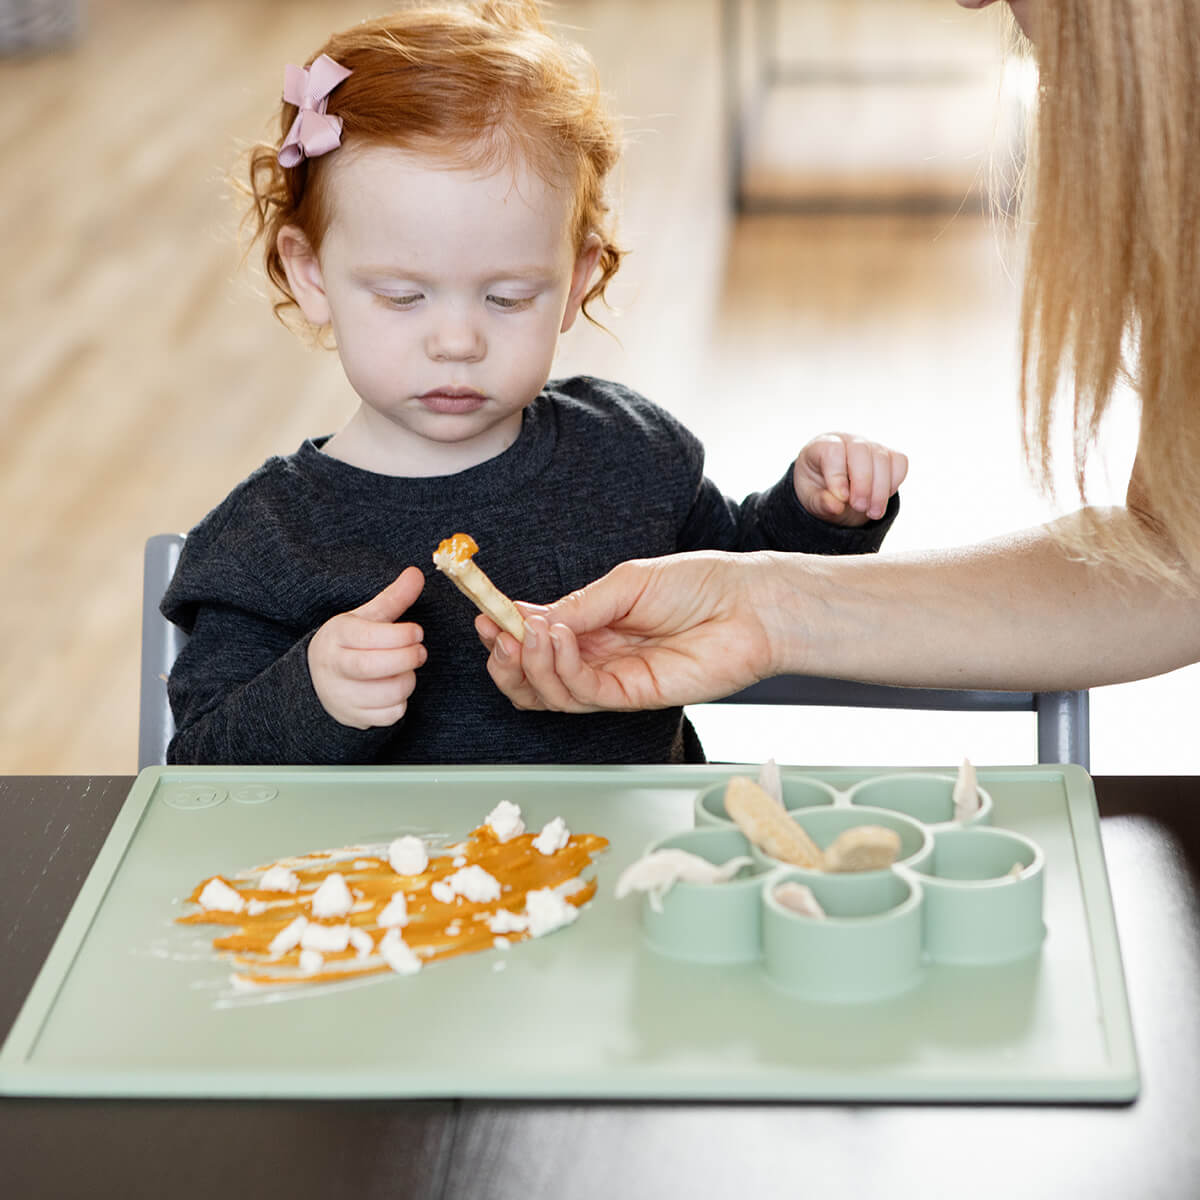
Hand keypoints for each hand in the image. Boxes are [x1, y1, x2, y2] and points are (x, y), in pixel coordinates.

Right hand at [308, 567, 426, 728]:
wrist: (320, 680)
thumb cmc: (350, 643)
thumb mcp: (366, 617)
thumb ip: (392, 598)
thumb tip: (416, 574)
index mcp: (337, 636)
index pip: (369, 637)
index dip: (401, 636)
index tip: (418, 633)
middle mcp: (334, 667)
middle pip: (372, 667)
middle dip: (407, 659)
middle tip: (420, 652)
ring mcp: (342, 696)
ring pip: (388, 693)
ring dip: (408, 680)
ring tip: (407, 669)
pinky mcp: (355, 718)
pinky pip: (390, 716)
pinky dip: (401, 703)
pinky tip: (396, 688)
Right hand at [475, 551, 776, 711]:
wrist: (749, 604)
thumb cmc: (701, 584)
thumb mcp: (626, 583)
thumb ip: (578, 605)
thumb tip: (528, 617)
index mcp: (593, 626)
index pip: (535, 638)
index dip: (504, 631)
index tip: (483, 614)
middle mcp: (598, 657)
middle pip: (533, 678)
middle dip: (504, 661)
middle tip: (494, 635)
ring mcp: (614, 680)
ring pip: (550, 694)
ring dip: (528, 664)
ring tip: (527, 635)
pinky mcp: (633, 696)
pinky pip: (583, 694)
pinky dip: (561, 670)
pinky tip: (557, 641)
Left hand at [792, 433, 907, 525]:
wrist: (831, 487)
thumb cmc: (817, 489)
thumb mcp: (809, 499)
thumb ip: (820, 502)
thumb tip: (836, 506)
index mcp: (821, 446)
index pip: (833, 451)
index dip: (838, 475)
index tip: (842, 498)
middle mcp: (848, 441)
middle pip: (861, 451)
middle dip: (863, 484)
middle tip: (859, 508)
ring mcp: (870, 446)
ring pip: (883, 459)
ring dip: (880, 491)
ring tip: (872, 513)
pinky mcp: (888, 455)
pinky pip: (900, 462)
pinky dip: (894, 483)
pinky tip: (881, 499)